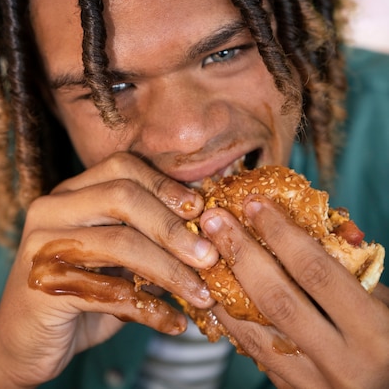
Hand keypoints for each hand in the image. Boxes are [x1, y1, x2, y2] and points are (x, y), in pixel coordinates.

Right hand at [0, 153, 216, 387]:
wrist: (25, 345)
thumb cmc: (81, 294)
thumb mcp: (117, 260)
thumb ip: (147, 239)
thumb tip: (205, 230)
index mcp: (70, 192)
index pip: (122, 167)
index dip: (164, 184)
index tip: (199, 210)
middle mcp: (51, 208)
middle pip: (122, 196)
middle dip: (173, 227)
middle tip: (209, 256)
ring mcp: (43, 244)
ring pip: (120, 242)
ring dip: (170, 270)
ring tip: (202, 294)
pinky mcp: (43, 285)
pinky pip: (109, 292)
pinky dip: (150, 310)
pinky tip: (174, 322)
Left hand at [200, 196, 388, 388]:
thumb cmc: (387, 337)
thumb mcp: (381, 299)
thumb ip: (344, 266)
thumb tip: (297, 218)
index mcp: (374, 333)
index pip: (316, 272)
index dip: (280, 233)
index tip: (254, 204)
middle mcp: (343, 363)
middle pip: (277, 300)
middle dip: (241, 253)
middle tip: (215, 220)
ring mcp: (315, 386)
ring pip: (255, 332)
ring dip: (223, 287)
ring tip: (204, 252)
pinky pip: (253, 352)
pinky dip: (230, 319)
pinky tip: (214, 290)